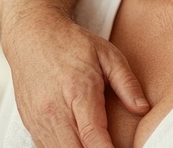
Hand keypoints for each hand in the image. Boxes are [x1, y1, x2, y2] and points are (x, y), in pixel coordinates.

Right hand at [5, 10, 149, 147]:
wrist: (33, 36)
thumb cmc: (73, 44)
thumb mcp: (108, 55)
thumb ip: (127, 83)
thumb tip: (143, 109)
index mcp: (78, 91)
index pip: (93, 136)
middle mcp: (55, 110)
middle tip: (112, 147)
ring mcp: (39, 119)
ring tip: (97, 144)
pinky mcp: (30, 124)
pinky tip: (78, 143)